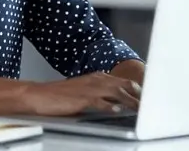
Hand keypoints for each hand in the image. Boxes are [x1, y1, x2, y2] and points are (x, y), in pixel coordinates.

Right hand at [19, 72, 141, 115]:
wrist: (38, 95)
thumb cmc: (59, 95)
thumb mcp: (82, 90)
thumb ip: (99, 93)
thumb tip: (116, 102)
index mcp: (96, 77)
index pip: (122, 81)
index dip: (136, 88)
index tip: (147, 96)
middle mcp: (95, 80)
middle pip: (123, 85)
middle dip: (138, 94)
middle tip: (150, 103)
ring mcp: (89, 89)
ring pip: (115, 93)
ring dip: (129, 101)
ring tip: (140, 108)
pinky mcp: (81, 99)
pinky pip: (99, 102)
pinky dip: (109, 106)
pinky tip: (117, 111)